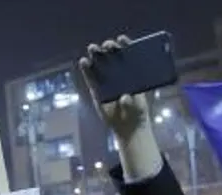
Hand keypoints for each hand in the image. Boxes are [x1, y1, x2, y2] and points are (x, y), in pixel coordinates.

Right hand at [80, 37, 163, 181]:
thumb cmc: (136, 113)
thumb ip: (131, 102)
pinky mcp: (97, 90)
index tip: (122, 39)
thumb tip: (125, 97)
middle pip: (113, 56)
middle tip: (108, 45)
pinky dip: (86, 69)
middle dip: (110, 48)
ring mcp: (107, 81)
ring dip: (96, 55)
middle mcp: (119, 73)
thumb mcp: (137, 108)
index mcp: (132, 72)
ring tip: (93, 48)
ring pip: (100, 64)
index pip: (129, 54)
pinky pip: (90, 78)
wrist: (128, 127)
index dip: (125, 45)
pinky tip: (84, 62)